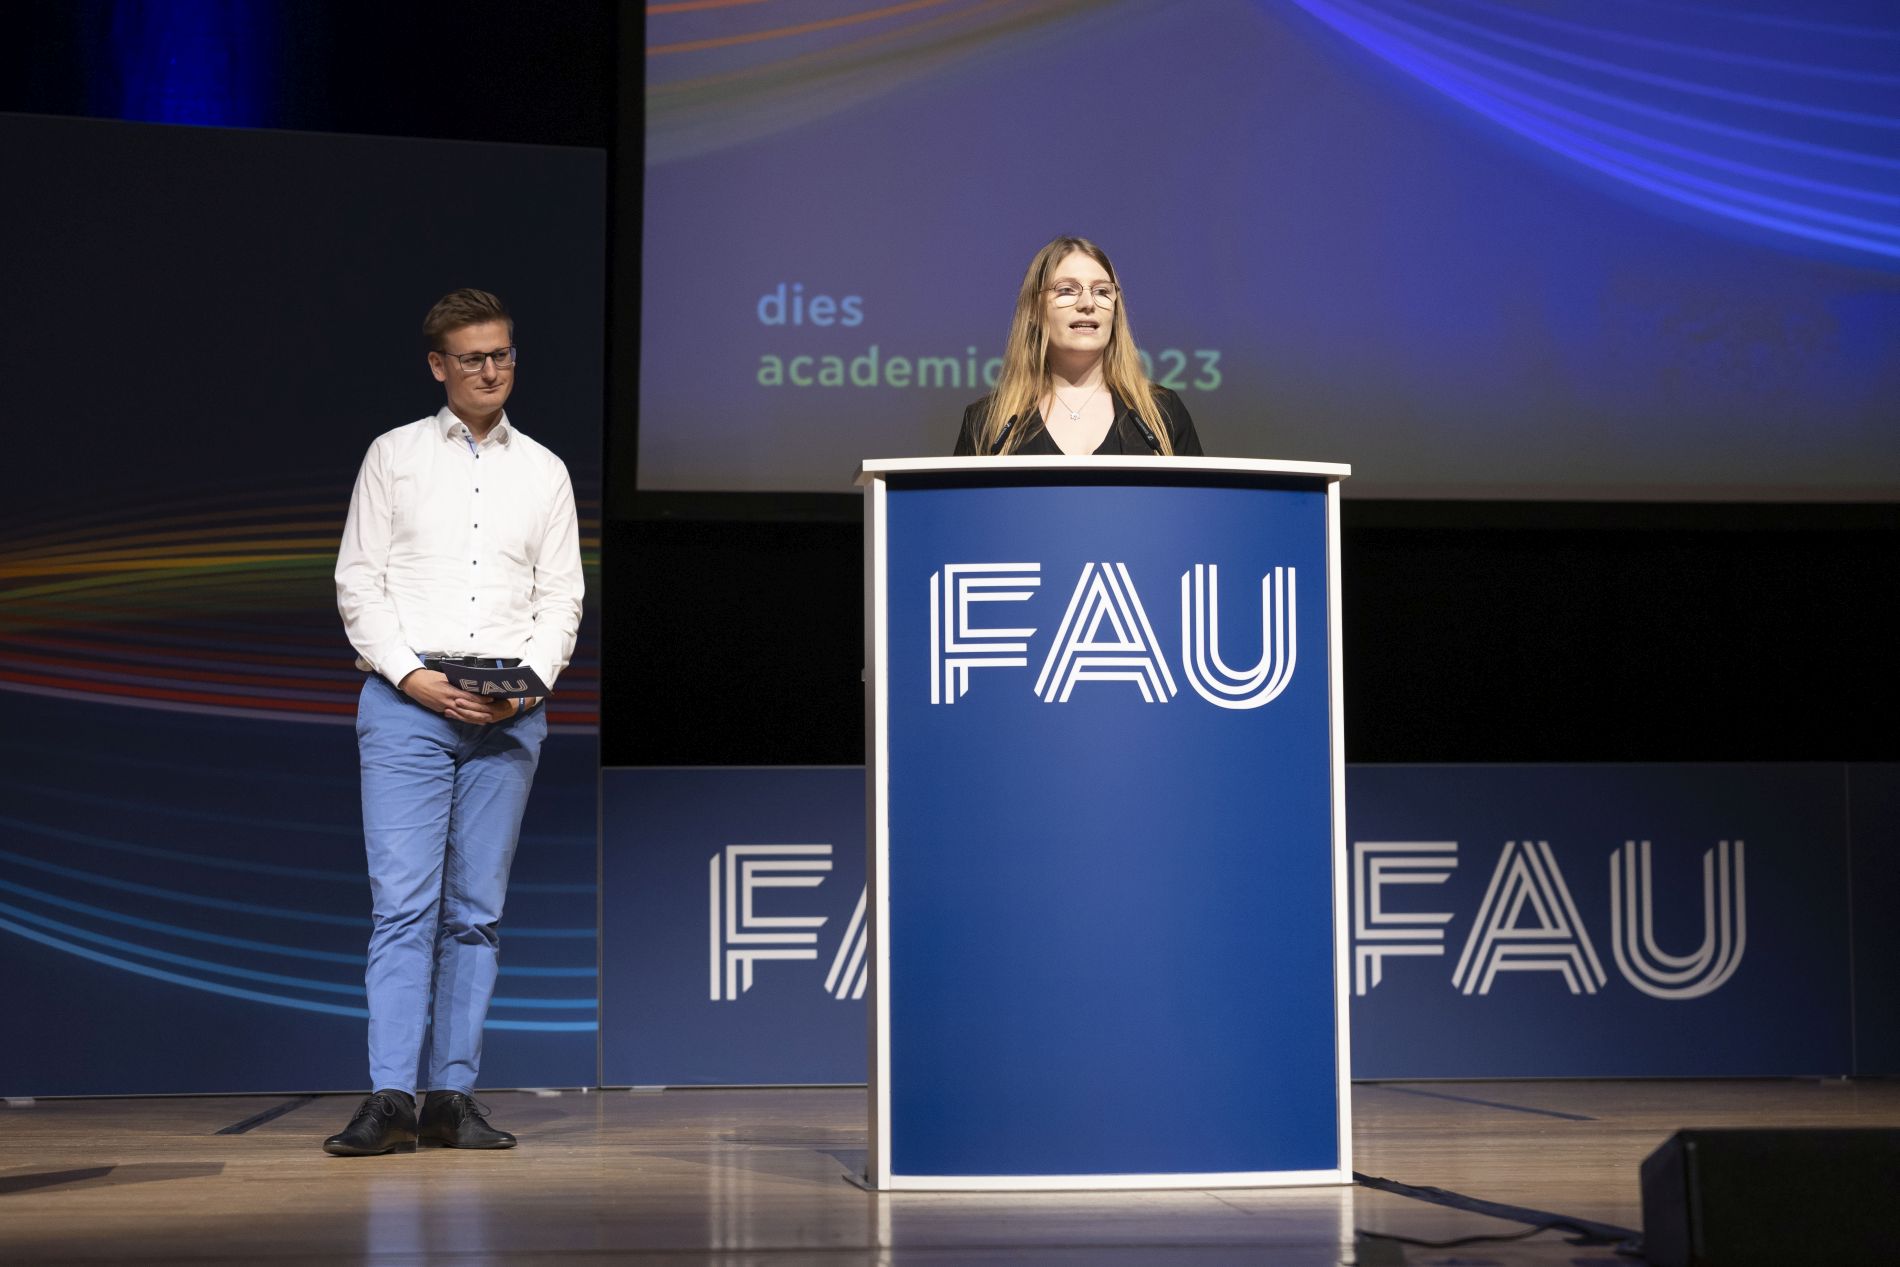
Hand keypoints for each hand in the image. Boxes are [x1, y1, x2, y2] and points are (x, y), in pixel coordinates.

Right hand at [398, 669, 517, 723]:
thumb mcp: (445, 676)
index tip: (491, 699)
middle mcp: (447, 701)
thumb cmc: (429, 677)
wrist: (413, 683)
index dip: (480, 699)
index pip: (468, 696)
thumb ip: (457, 681)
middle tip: (493, 713)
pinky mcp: (440, 710)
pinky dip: (465, 719)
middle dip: (480, 712)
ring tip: (487, 719)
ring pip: (462, 715)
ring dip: (475, 718)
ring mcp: (443, 707)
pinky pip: (455, 717)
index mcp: (449, 690)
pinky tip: (473, 721)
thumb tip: (471, 682)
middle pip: (467, 708)